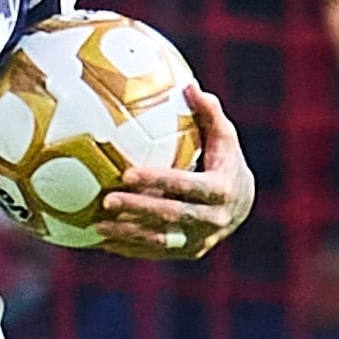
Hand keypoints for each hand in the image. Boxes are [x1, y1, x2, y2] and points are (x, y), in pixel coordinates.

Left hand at [91, 86, 252, 261]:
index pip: (185, 186)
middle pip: (170, 215)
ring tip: (96, 225)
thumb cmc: (225, 161)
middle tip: (106, 201)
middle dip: (138, 209)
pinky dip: (130, 247)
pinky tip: (103, 240)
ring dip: (127, 234)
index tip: (127, 174)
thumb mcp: (225, 138)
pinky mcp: (188, 252)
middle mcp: (213, 219)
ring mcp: (200, 239)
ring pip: (160, 239)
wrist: (242, 205)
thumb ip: (209, 114)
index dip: (157, 180)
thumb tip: (190, 85)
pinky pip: (155, 252)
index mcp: (221, 190)